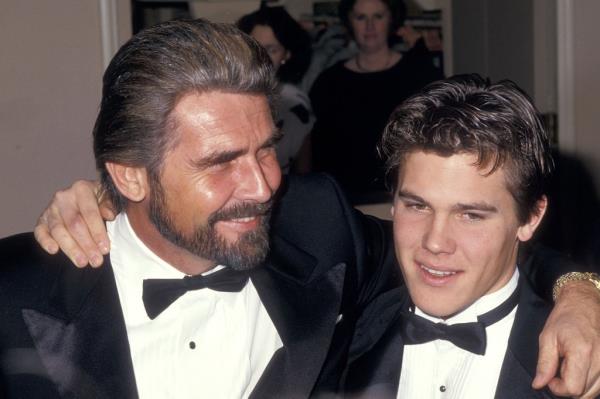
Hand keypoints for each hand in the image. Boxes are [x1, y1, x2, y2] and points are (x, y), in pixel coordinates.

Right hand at [34, 180, 114, 267]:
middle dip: (86, 245)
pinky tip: (54, 250)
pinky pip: (40, 231)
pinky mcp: (42, 219)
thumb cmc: (101, 199)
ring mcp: (51, 208)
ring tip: (82, 262)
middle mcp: (63, 197)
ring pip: (58, 231)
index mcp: (82, 188)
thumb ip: (110, 205)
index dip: (97, 232)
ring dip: (71, 249)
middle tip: (96, 261)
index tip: (105, 249)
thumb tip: (109, 215)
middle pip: (74, 224)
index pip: (89, 213)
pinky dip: (45, 241)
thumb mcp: (109, 198)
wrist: (86, 196)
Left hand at [533, 280, 599, 397]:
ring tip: (570, 367)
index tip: (550, 377)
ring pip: (593, 391)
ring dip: (578, 385)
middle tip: (558, 371)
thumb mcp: (547, 338)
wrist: (585, 303)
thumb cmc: (565, 318)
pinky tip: (580, 368)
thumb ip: (544, 364)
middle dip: (567, 388)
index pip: (573, 388)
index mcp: (582, 352)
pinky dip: (589, 382)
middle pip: (584, 393)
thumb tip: (539, 384)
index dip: (558, 388)